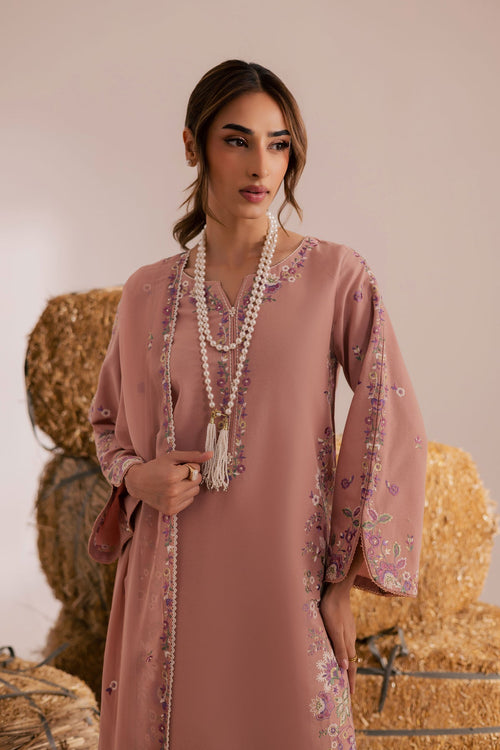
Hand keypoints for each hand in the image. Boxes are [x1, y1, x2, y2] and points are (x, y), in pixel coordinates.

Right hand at [124, 450, 211, 515]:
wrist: (138, 483)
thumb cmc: (156, 467)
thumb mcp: (172, 457)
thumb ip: (192, 456)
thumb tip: (211, 455)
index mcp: (173, 476)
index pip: (196, 468)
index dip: (189, 465)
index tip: (178, 466)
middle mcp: (173, 491)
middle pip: (198, 480)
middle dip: (191, 475)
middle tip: (177, 474)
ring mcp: (172, 502)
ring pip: (195, 491)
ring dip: (189, 486)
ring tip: (175, 483)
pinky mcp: (171, 511)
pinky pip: (190, 501)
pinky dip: (184, 495)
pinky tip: (174, 492)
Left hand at [319, 580, 357, 694]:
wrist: (337, 589)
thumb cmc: (332, 609)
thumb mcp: (334, 630)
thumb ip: (340, 648)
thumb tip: (346, 668)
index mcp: (348, 642)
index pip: (352, 666)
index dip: (351, 680)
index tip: (351, 696)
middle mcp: (350, 638)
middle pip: (352, 660)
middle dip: (350, 675)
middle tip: (347, 689)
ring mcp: (348, 631)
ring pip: (348, 651)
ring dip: (346, 663)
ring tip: (341, 673)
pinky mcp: (344, 624)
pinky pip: (344, 643)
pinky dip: (342, 652)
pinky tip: (337, 651)